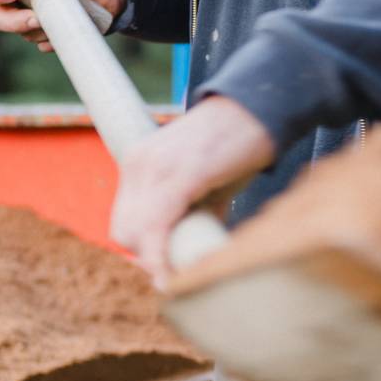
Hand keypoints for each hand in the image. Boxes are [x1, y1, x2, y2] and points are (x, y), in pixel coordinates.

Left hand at [112, 95, 276, 286]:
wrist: (258, 106)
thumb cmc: (236, 144)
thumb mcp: (205, 180)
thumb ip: (195, 211)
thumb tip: (193, 246)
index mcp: (140, 164)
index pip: (123, 221)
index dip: (142, 249)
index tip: (168, 264)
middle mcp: (140, 164)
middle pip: (122, 232)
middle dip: (148, 257)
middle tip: (177, 268)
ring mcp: (158, 167)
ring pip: (136, 233)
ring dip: (157, 262)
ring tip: (181, 275)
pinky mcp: (183, 172)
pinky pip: (159, 225)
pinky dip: (163, 255)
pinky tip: (174, 273)